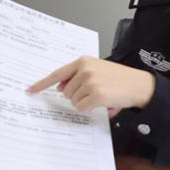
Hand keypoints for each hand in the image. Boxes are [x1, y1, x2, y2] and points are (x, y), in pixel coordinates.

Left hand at [27, 56, 155, 113]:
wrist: (139, 85)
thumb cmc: (118, 78)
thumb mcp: (97, 70)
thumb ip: (77, 76)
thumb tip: (60, 87)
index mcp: (83, 61)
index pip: (57, 74)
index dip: (42, 83)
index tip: (30, 90)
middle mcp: (85, 69)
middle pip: (66, 91)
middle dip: (77, 95)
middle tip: (94, 92)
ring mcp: (90, 82)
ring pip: (73, 100)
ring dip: (84, 102)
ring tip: (101, 95)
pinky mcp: (96, 95)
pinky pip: (81, 108)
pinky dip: (90, 108)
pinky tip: (102, 102)